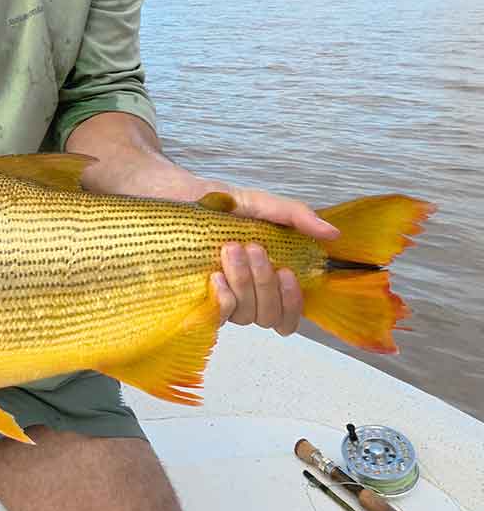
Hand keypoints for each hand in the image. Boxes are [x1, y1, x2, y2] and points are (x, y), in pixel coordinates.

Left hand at [209, 185, 339, 335]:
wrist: (178, 194)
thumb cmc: (220, 204)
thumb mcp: (261, 205)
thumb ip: (295, 216)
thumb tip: (332, 233)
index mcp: (267, 280)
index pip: (288, 317)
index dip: (293, 305)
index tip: (287, 273)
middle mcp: (246, 296)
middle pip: (269, 316)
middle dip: (265, 283)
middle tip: (253, 248)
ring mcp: (223, 298)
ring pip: (246, 315)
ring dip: (244, 282)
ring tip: (231, 249)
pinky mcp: (198, 297)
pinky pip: (219, 315)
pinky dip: (224, 298)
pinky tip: (216, 276)